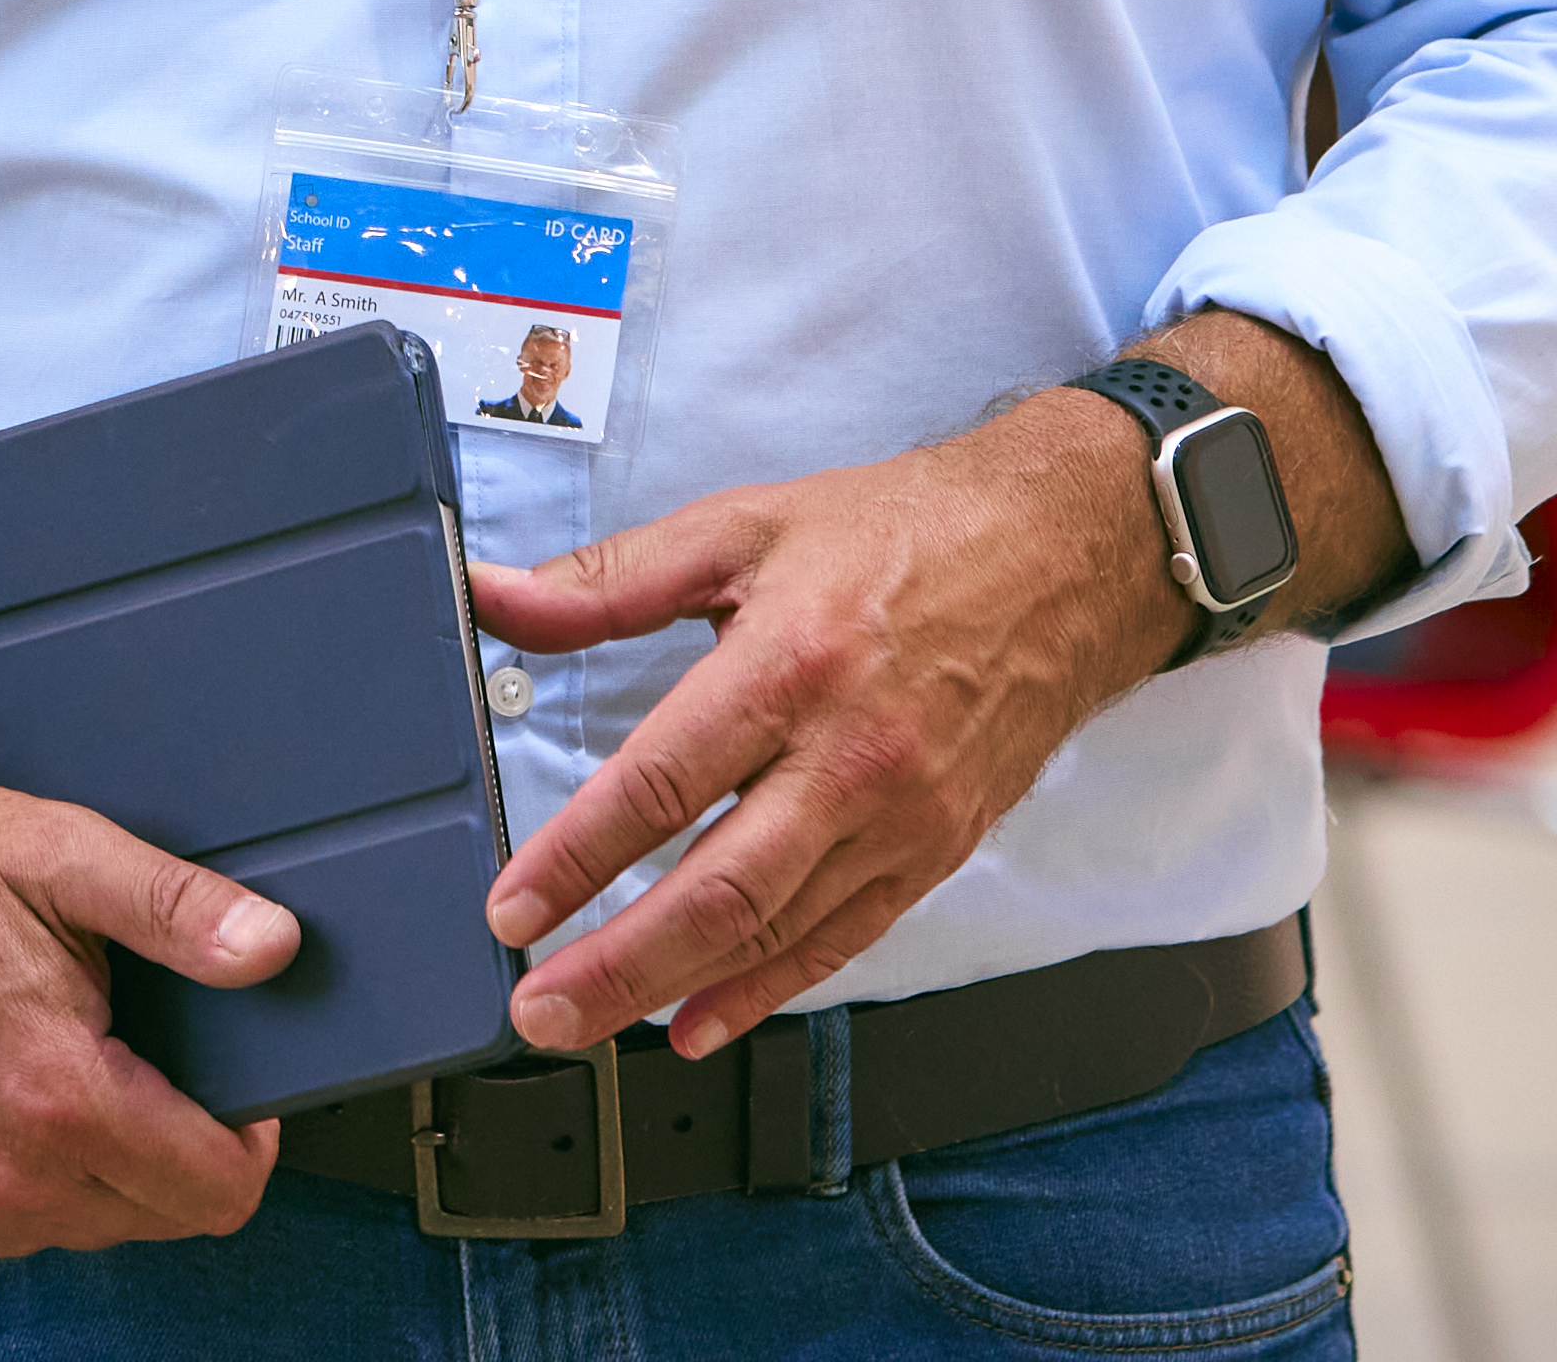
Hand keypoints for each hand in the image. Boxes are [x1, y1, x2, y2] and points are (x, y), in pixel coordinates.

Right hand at [0, 777, 299, 1258]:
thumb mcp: (61, 855)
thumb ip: (177, 908)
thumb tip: (271, 946)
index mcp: (58, 1096)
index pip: (216, 1190)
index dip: (251, 1142)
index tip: (241, 1095)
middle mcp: (7, 1174)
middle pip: (164, 1217)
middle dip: (180, 1149)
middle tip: (144, 1059)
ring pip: (94, 1225)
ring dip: (109, 1168)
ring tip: (70, 1068)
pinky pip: (22, 1227)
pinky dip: (38, 1178)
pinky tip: (11, 1098)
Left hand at [466, 395, 1187, 1060]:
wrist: (1060, 557)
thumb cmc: (899, 535)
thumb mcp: (741, 529)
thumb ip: (610, 581)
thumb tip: (497, 598)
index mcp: (788, 665)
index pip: (659, 784)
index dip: (575, 859)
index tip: (510, 908)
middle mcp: (849, 757)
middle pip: (720, 889)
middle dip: (617, 964)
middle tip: (539, 1009)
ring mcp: (900, 816)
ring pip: (778, 932)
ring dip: (677, 989)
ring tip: (593, 1026)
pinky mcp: (935, 850)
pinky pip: (842, 940)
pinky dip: (767, 992)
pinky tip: (702, 1020)